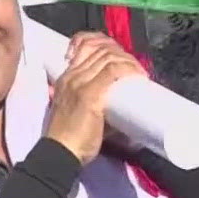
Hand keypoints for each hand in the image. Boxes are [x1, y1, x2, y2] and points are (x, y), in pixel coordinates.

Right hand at [44, 32, 143, 164]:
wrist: (59, 154)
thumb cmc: (70, 139)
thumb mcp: (78, 111)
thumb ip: (96, 104)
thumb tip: (122, 110)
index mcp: (67, 78)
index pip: (84, 43)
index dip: (106, 43)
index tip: (121, 56)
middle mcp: (72, 76)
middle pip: (100, 49)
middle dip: (122, 53)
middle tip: (135, 68)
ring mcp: (80, 84)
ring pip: (108, 57)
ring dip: (128, 61)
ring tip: (139, 72)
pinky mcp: (90, 95)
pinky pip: (111, 72)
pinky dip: (127, 69)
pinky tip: (136, 74)